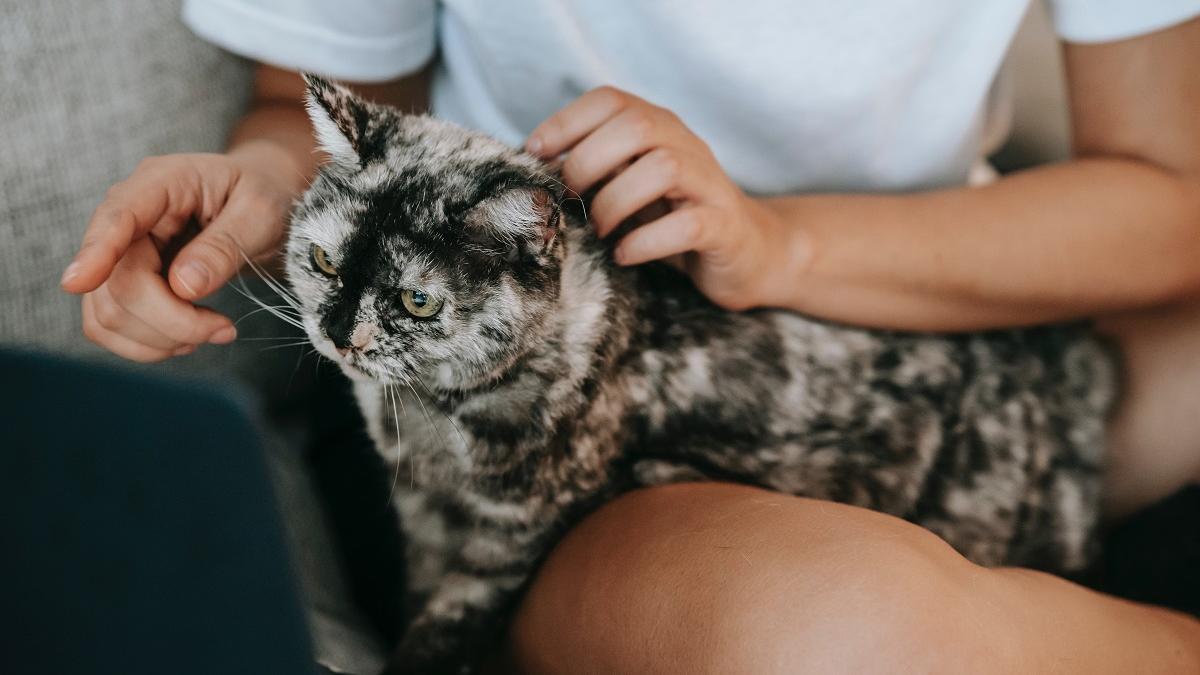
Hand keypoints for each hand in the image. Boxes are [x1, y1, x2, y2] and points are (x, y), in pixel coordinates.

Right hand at [61, 147, 297, 361]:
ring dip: (160, 338)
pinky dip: (148, 345)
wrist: (263, 204)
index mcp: (163, 182)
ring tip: (212, 331)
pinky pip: (111, 326)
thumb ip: (224, 246)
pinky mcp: (124, 282)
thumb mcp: (261, 213)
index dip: (96, 252)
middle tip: (223, 328)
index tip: (77, 283)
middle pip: (117, 281)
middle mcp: (131, 215)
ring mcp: (122, 251)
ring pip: (108, 312)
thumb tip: (184, 286)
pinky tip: (188, 337)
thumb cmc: (263, 197)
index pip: (117, 216)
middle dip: (170, 320)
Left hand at [526, 86, 800, 310]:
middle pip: (635, 126)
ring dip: (616, 203)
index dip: (566, 122)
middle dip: (588, 163)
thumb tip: (534, 171)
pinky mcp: (723, 225)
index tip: (536, 156)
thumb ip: (593, 171)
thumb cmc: (673, 218)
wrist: (748, 252)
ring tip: (600, 231)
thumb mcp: (628, 186)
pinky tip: (624, 255)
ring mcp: (708, 184)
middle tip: (571, 201)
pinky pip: (687, 225)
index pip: (610, 99)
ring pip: (663, 168)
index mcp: (658, 128)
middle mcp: (685, 145)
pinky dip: (645, 241)